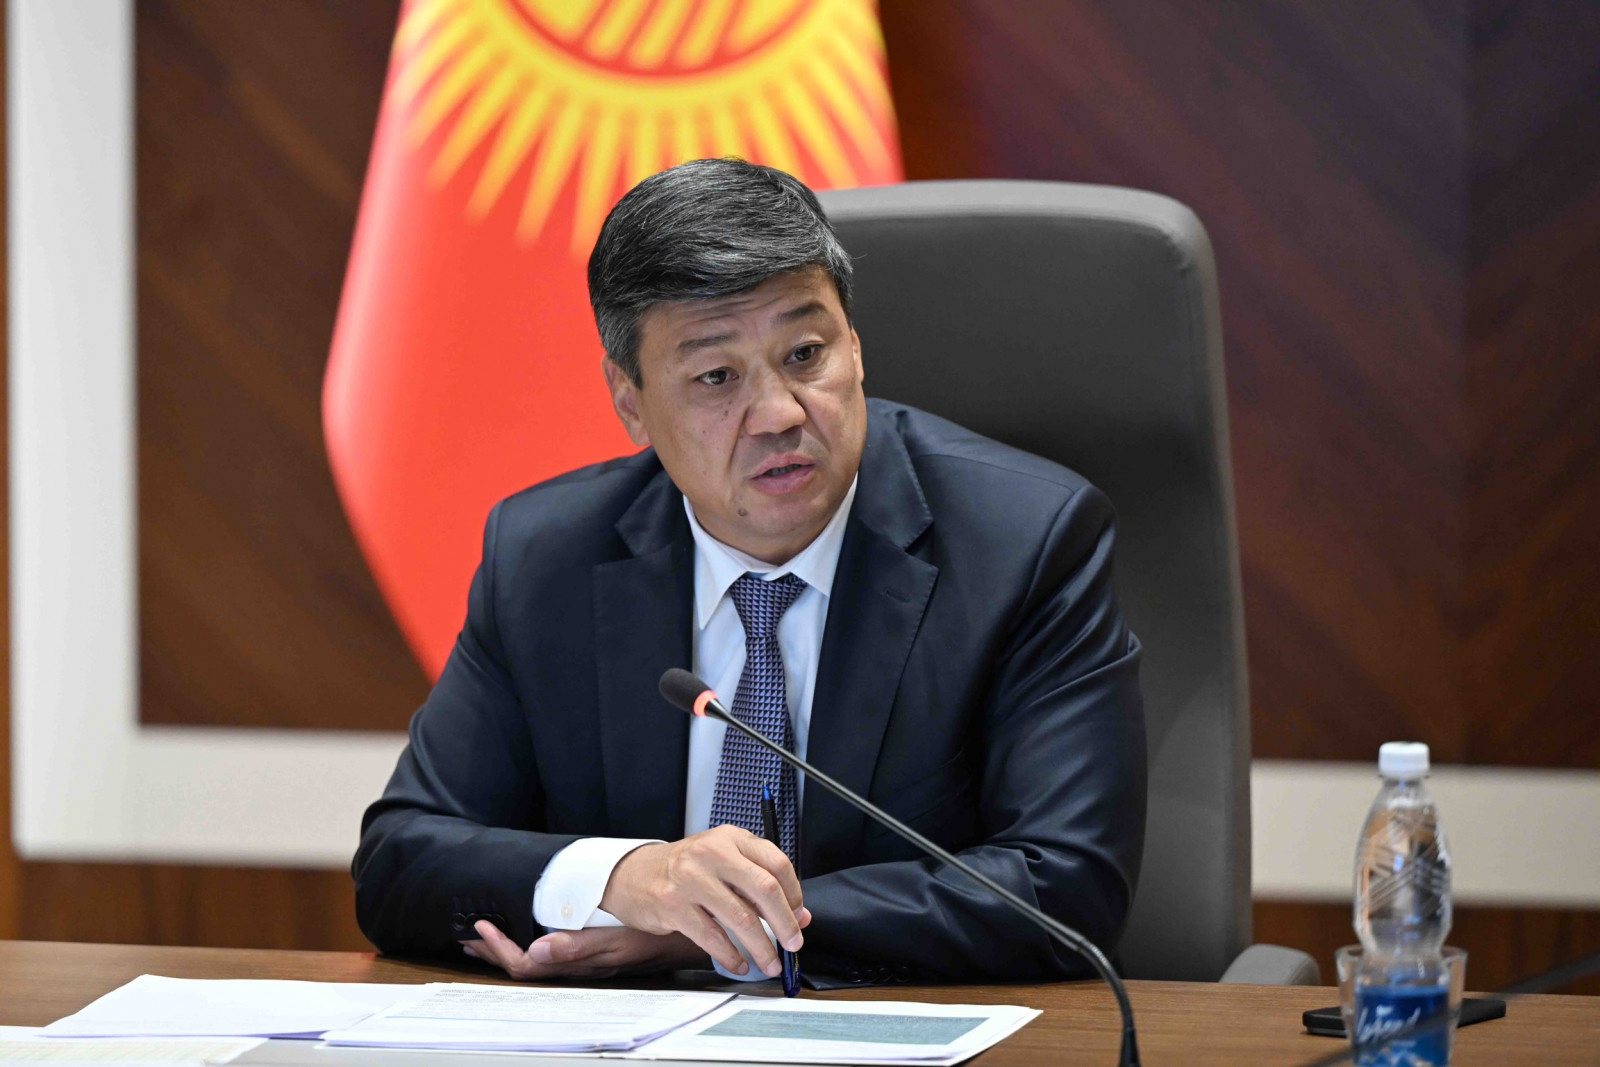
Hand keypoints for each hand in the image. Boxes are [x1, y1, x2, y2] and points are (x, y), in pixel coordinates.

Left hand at [460, 921, 707, 979]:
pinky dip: (533, 942)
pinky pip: (553, 952)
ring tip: (487, 937)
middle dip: (494, 952)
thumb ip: (579, 946)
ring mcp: (586, 960)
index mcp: (578, 962)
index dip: (498, 949)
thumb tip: (536, 950)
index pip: (525, 964)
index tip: (480, 926)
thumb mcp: (619, 938)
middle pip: (525, 966)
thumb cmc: (658, 935)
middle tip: (469, 934)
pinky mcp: (595, 951)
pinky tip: (531, 932)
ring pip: (537, 961)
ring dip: (509, 948)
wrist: (692, 933)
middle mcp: (577, 965)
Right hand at [598, 825, 810, 977]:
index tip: (799, 917)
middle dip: (785, 923)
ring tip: (770, 962)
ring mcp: (690, 878)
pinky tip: (739, 964)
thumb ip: (757, 883)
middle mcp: (712, 853)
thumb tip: (797, 915)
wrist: (633, 874)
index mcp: (730, 839)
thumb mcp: (722, 863)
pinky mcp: (673, 904)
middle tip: (793, 943)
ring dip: (762, 947)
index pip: (776, 863)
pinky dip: (731, 956)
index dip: (794, 894)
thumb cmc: (685, 870)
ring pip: (741, 917)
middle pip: (764, 888)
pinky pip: (712, 936)